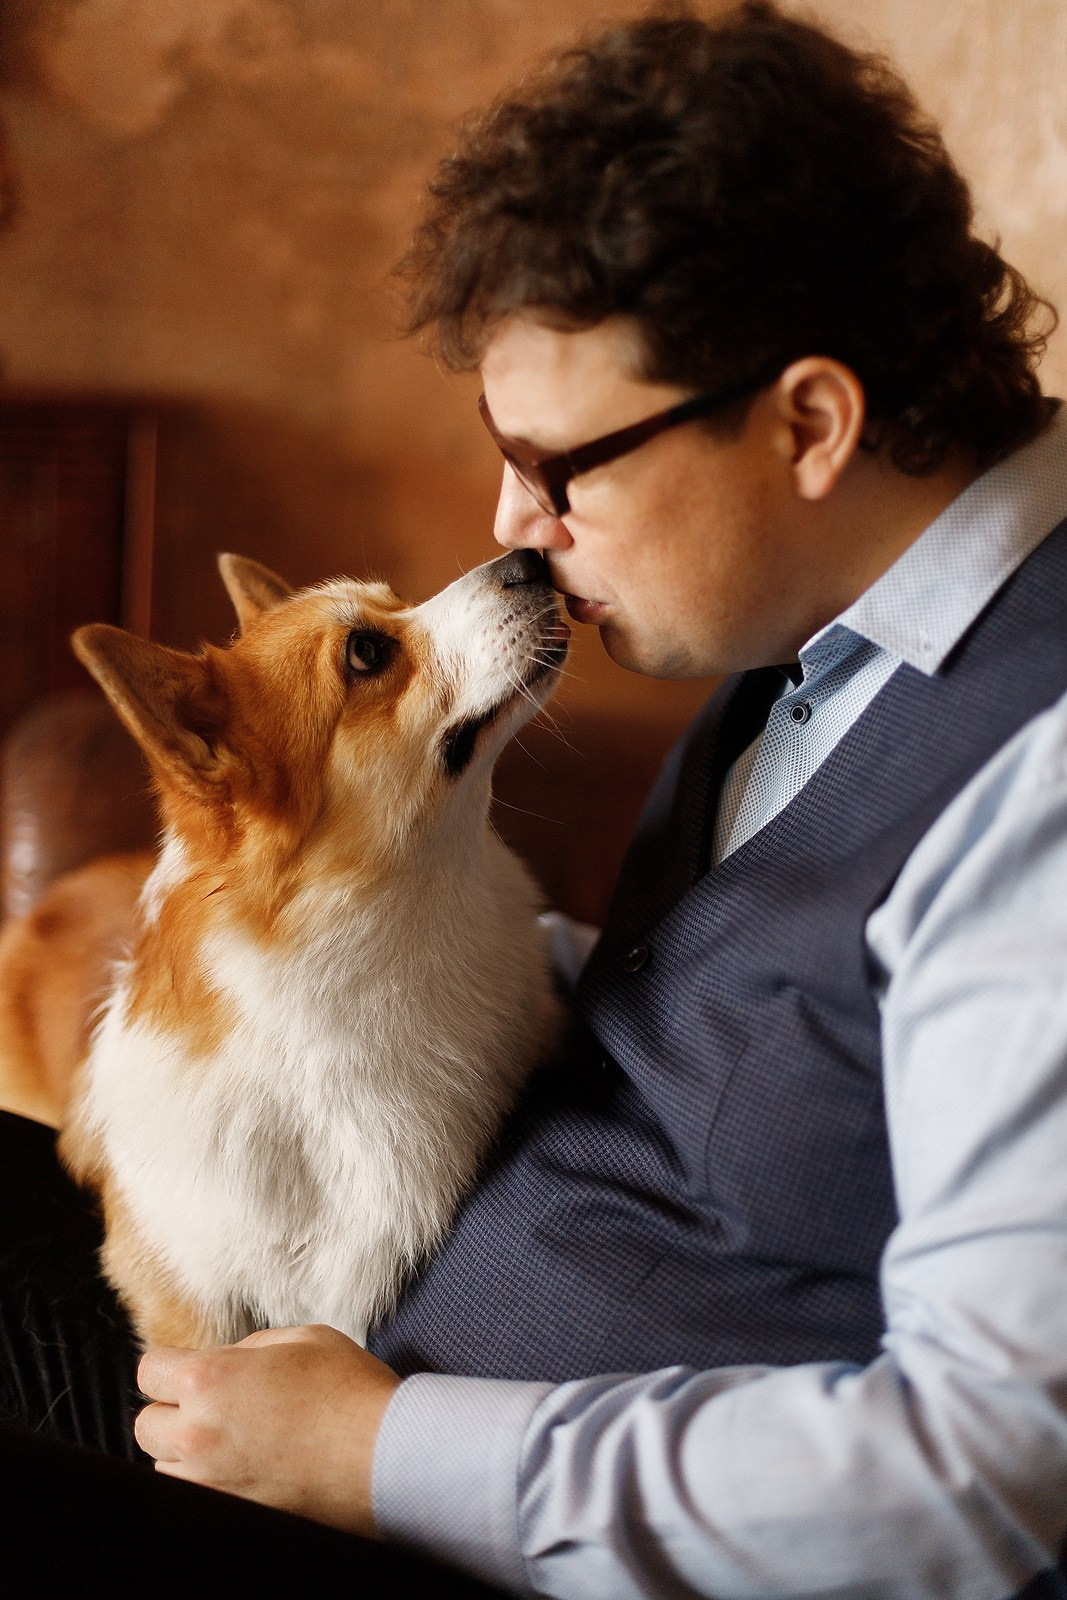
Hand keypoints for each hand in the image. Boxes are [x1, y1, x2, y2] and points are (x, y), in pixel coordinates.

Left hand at [135, 1324, 400, 1536]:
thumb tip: (225, 1361)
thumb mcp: (303, 1339)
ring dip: (185, 1454)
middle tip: (216, 1407)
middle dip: (174, 1412)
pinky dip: (207, 1484)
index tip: (192, 1371)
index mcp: (210, 1381)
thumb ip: (249, 1348)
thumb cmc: (350, 1392)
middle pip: (146, 1425)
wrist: (385, 1457)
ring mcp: (210, 1484)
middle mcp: (197, 1436)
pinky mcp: (230, 1516)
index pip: (148, 1371)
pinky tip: (245, 1470)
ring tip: (233, 1442)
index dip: (171, 1367)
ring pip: (164, 1468)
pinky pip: (194, 1497)